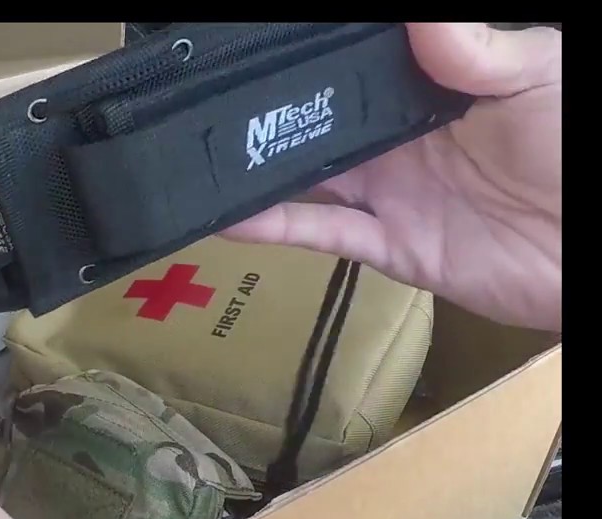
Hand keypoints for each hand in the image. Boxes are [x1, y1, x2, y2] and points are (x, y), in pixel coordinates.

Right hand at [222, 23, 561, 331]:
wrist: (595, 250)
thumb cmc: (573, 151)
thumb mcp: (538, 78)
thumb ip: (474, 48)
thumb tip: (416, 11)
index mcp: (433, 91)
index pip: (361, 68)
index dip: (315, 56)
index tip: (260, 42)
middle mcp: (401, 141)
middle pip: (322, 121)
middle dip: (271, 109)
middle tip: (209, 95)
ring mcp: (392, 195)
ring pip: (309, 178)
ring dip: (259, 168)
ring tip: (201, 150)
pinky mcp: (390, 247)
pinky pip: (322, 235)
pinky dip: (272, 227)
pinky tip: (225, 216)